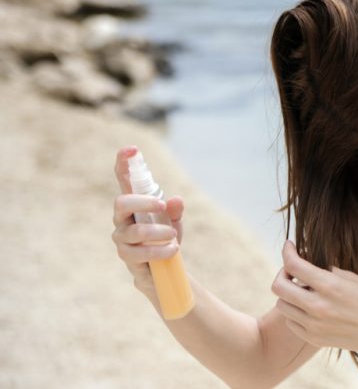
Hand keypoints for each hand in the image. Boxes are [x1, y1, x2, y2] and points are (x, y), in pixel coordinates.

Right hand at [111, 145, 182, 297]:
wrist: (162, 269)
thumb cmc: (165, 238)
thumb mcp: (174, 222)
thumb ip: (175, 210)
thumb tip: (176, 200)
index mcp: (134, 205)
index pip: (124, 180)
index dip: (124, 163)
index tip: (132, 149)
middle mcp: (123, 219)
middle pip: (121, 203)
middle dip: (142, 202)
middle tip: (162, 205)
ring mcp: (122, 238)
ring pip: (134, 231)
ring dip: (158, 232)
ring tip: (174, 237)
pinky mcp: (127, 256)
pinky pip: (139, 253)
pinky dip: (159, 250)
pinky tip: (172, 250)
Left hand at [271, 241, 357, 354]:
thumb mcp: (350, 277)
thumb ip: (325, 270)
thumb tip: (306, 260)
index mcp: (329, 285)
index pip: (294, 265)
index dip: (287, 251)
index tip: (289, 245)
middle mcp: (318, 306)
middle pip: (279, 286)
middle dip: (282, 273)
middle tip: (291, 270)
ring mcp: (314, 325)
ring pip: (281, 305)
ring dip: (288, 294)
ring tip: (302, 290)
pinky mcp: (314, 339)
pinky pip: (290, 323)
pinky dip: (294, 312)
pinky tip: (306, 307)